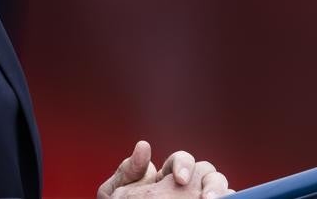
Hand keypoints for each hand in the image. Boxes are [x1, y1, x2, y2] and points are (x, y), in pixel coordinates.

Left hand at [98, 140, 231, 198]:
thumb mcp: (118, 191)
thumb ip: (129, 170)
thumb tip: (144, 146)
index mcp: (165, 174)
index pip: (183, 160)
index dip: (184, 165)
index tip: (180, 179)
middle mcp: (186, 185)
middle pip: (208, 172)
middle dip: (210, 181)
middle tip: (205, 197)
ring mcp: (196, 197)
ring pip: (220, 188)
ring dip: (220, 192)